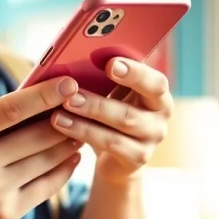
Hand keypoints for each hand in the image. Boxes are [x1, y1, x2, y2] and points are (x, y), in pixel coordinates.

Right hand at [0, 77, 83, 218]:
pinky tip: (70, 157)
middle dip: (63, 116)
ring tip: (78, 128)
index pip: (9, 110)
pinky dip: (64, 169)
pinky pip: (47, 187)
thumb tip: (8, 97)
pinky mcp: (5, 214)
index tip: (67, 82)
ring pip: (47, 159)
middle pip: (36, 134)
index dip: (43, 94)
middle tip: (79, 104)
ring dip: (67, 141)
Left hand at [51, 58, 171, 183]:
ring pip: (118, 129)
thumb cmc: (109, 115)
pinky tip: (62, 126)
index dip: (135, 73)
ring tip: (58, 114)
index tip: (110, 64)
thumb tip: (76, 60)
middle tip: (70, 94)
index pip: (156, 83)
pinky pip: (110, 145)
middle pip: (132, 111)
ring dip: (86, 119)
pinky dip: (83, 134)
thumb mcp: (112, 94)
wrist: (115, 157)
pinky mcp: (137, 158)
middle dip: (98, 102)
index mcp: (157, 94)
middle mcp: (160, 117)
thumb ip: (105, 78)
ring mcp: (151, 140)